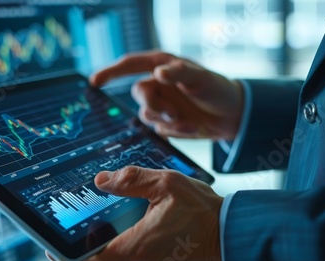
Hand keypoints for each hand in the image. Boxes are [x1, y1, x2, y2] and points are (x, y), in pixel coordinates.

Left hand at [46, 166, 223, 260]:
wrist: (237, 242)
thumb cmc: (205, 213)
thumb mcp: (167, 185)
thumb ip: (130, 180)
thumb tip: (100, 181)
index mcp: (136, 250)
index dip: (67, 256)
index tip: (54, 248)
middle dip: (99, 248)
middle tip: (101, 229)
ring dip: (122, 255)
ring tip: (135, 233)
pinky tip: (153, 246)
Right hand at [91, 51, 244, 139]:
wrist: (231, 116)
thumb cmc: (217, 89)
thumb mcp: (201, 79)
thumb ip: (180, 74)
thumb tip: (158, 73)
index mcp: (162, 66)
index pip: (130, 65)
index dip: (110, 72)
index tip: (94, 82)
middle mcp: (157, 84)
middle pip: (139, 94)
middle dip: (155, 105)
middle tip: (174, 113)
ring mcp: (161, 104)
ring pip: (147, 114)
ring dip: (167, 120)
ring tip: (189, 122)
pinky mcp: (165, 122)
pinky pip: (159, 128)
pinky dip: (174, 130)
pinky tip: (191, 127)